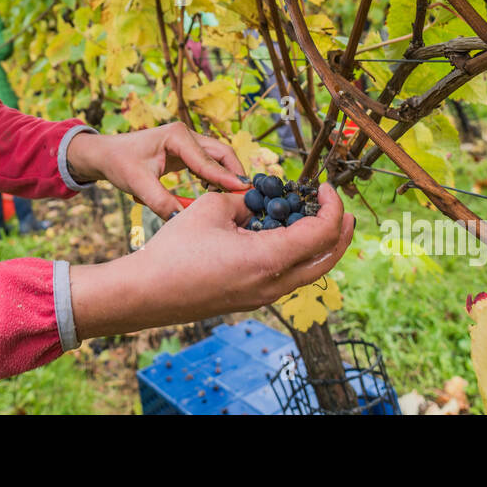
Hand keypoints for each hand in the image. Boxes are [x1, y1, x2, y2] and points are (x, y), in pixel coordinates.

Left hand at [66, 122, 247, 218]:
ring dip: (227, 176)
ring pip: (218, 157)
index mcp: (176, 136)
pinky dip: (216, 177)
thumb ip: (162, 202)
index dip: (226, 177)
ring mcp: (187, 142)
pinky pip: (209, 163)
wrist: (105, 155)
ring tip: (236, 199)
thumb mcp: (138, 185)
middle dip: (235, 174)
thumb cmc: (120, 163)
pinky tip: (216, 194)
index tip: (243, 192)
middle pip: (222, 153)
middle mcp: (186, 135)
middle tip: (247, 197)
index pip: (208, 159)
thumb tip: (183, 220)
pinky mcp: (186, 151)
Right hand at [69, 183, 355, 337]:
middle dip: (339, 230)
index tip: (322, 187)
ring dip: (316, 243)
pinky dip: (294, 254)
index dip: (330, 206)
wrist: (148, 292)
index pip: (321, 233)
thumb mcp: (213, 208)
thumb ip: (244, 201)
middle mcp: (273, 284)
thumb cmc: (176, 249)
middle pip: (326, 260)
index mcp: (269, 260)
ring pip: (308, 271)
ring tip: (309, 217)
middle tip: (336, 206)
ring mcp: (263, 297)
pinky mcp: (250, 299)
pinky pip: (286, 276)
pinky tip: (279, 233)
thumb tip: (256, 202)